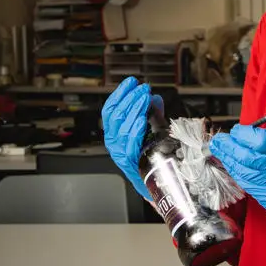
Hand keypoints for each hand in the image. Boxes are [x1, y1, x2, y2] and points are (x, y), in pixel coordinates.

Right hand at [101, 77, 162, 201]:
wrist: (155, 182)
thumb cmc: (151, 156)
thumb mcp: (151, 131)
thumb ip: (151, 115)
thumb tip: (155, 98)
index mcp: (114, 133)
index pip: (110, 109)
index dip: (119, 94)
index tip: (131, 82)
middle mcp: (113, 142)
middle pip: (115, 115)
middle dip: (130, 98)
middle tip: (143, 88)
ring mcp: (119, 152)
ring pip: (122, 126)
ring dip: (134, 108)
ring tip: (144, 97)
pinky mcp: (128, 161)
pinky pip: (129, 142)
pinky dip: (135, 128)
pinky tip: (142, 118)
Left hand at [209, 125, 265, 224]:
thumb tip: (246, 136)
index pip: (260, 141)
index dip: (243, 135)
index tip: (236, 130)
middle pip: (248, 159)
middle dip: (229, 148)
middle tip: (218, 141)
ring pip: (245, 175)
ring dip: (230, 163)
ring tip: (221, 152)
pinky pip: (252, 188)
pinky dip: (241, 176)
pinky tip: (234, 167)